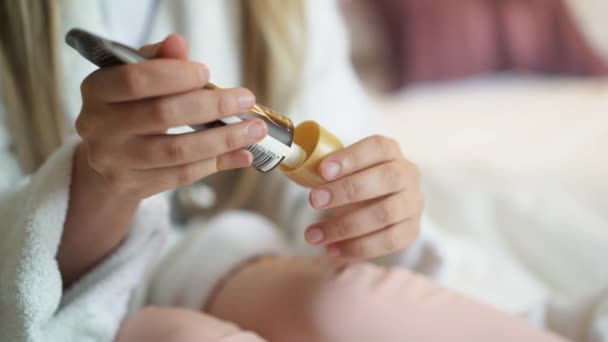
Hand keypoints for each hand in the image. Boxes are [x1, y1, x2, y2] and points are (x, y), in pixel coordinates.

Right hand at [59, 34, 266, 286]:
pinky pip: (183, 175)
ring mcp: (116, 161)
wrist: (108, 158)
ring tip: (254, 129)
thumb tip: (178, 43)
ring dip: (223, 139)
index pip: (134, 81)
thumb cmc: (129, 106)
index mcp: (97, 91)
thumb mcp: (135, 77)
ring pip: (177, 151)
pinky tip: (242, 154)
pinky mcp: (135, 185)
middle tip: (245, 100)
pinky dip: (217, 163)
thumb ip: (157, 60)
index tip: (207, 72)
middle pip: (162, 116)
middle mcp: (99, 128)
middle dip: (211, 106)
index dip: (174, 76)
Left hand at [305, 135, 423, 258]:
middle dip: (347, 190)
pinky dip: (357, 247)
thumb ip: (329, 170)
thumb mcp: (343, 171)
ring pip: (386, 214)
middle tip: (314, 201)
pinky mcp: (412, 231)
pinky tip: (332, 250)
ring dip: (345, 226)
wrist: (378, 206)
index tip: (322, 170)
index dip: (351, 157)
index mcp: (391, 152)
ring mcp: (413, 204)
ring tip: (313, 234)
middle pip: (387, 178)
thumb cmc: (354, 183)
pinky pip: (388, 242)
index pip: (378, 147)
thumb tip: (302, 170)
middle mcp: (408, 175)